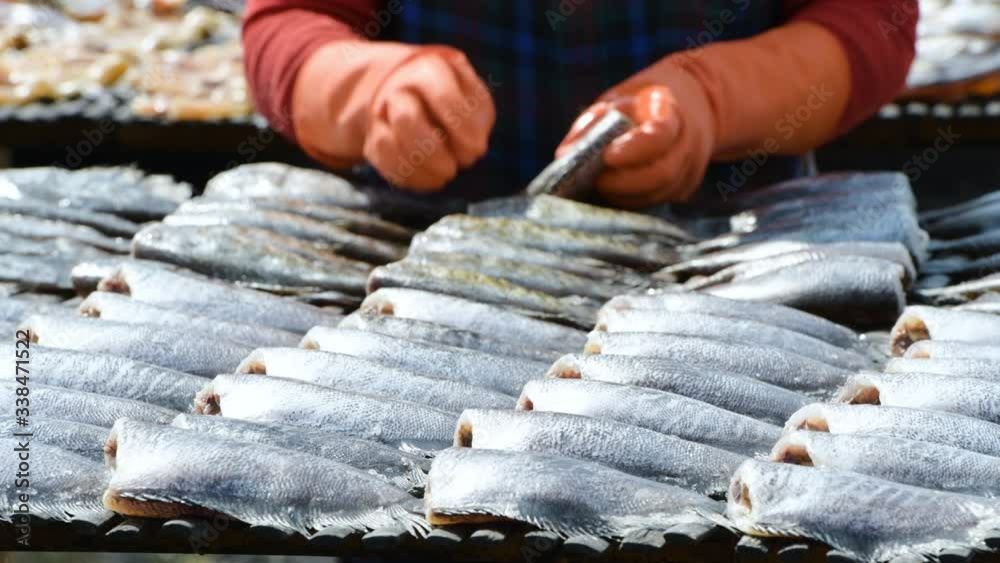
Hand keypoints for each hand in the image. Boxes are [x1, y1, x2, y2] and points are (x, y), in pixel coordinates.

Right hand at [293, 42, 494, 191]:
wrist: (414, 90)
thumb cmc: (457, 97)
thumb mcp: (474, 98)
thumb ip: (477, 118)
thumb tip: (471, 149)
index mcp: (429, 68)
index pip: (442, 96)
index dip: (460, 127)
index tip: (478, 150)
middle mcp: (397, 86)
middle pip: (406, 119)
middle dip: (433, 152)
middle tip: (454, 168)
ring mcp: (381, 112)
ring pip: (388, 144)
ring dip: (421, 168)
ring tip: (446, 175)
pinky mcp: (373, 139)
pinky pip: (384, 163)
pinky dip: (411, 178)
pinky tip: (433, 180)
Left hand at [557, 70, 715, 207]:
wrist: (688, 105)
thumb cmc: (641, 104)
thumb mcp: (616, 101)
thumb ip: (590, 125)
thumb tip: (564, 155)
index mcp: (671, 111)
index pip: (659, 135)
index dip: (632, 150)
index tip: (606, 157)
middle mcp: (688, 142)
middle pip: (662, 173)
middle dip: (624, 184)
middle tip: (597, 182)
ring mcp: (690, 168)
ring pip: (660, 194)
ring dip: (627, 197)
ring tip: (603, 188)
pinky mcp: (685, 188)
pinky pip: (660, 202)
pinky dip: (634, 202)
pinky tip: (616, 194)